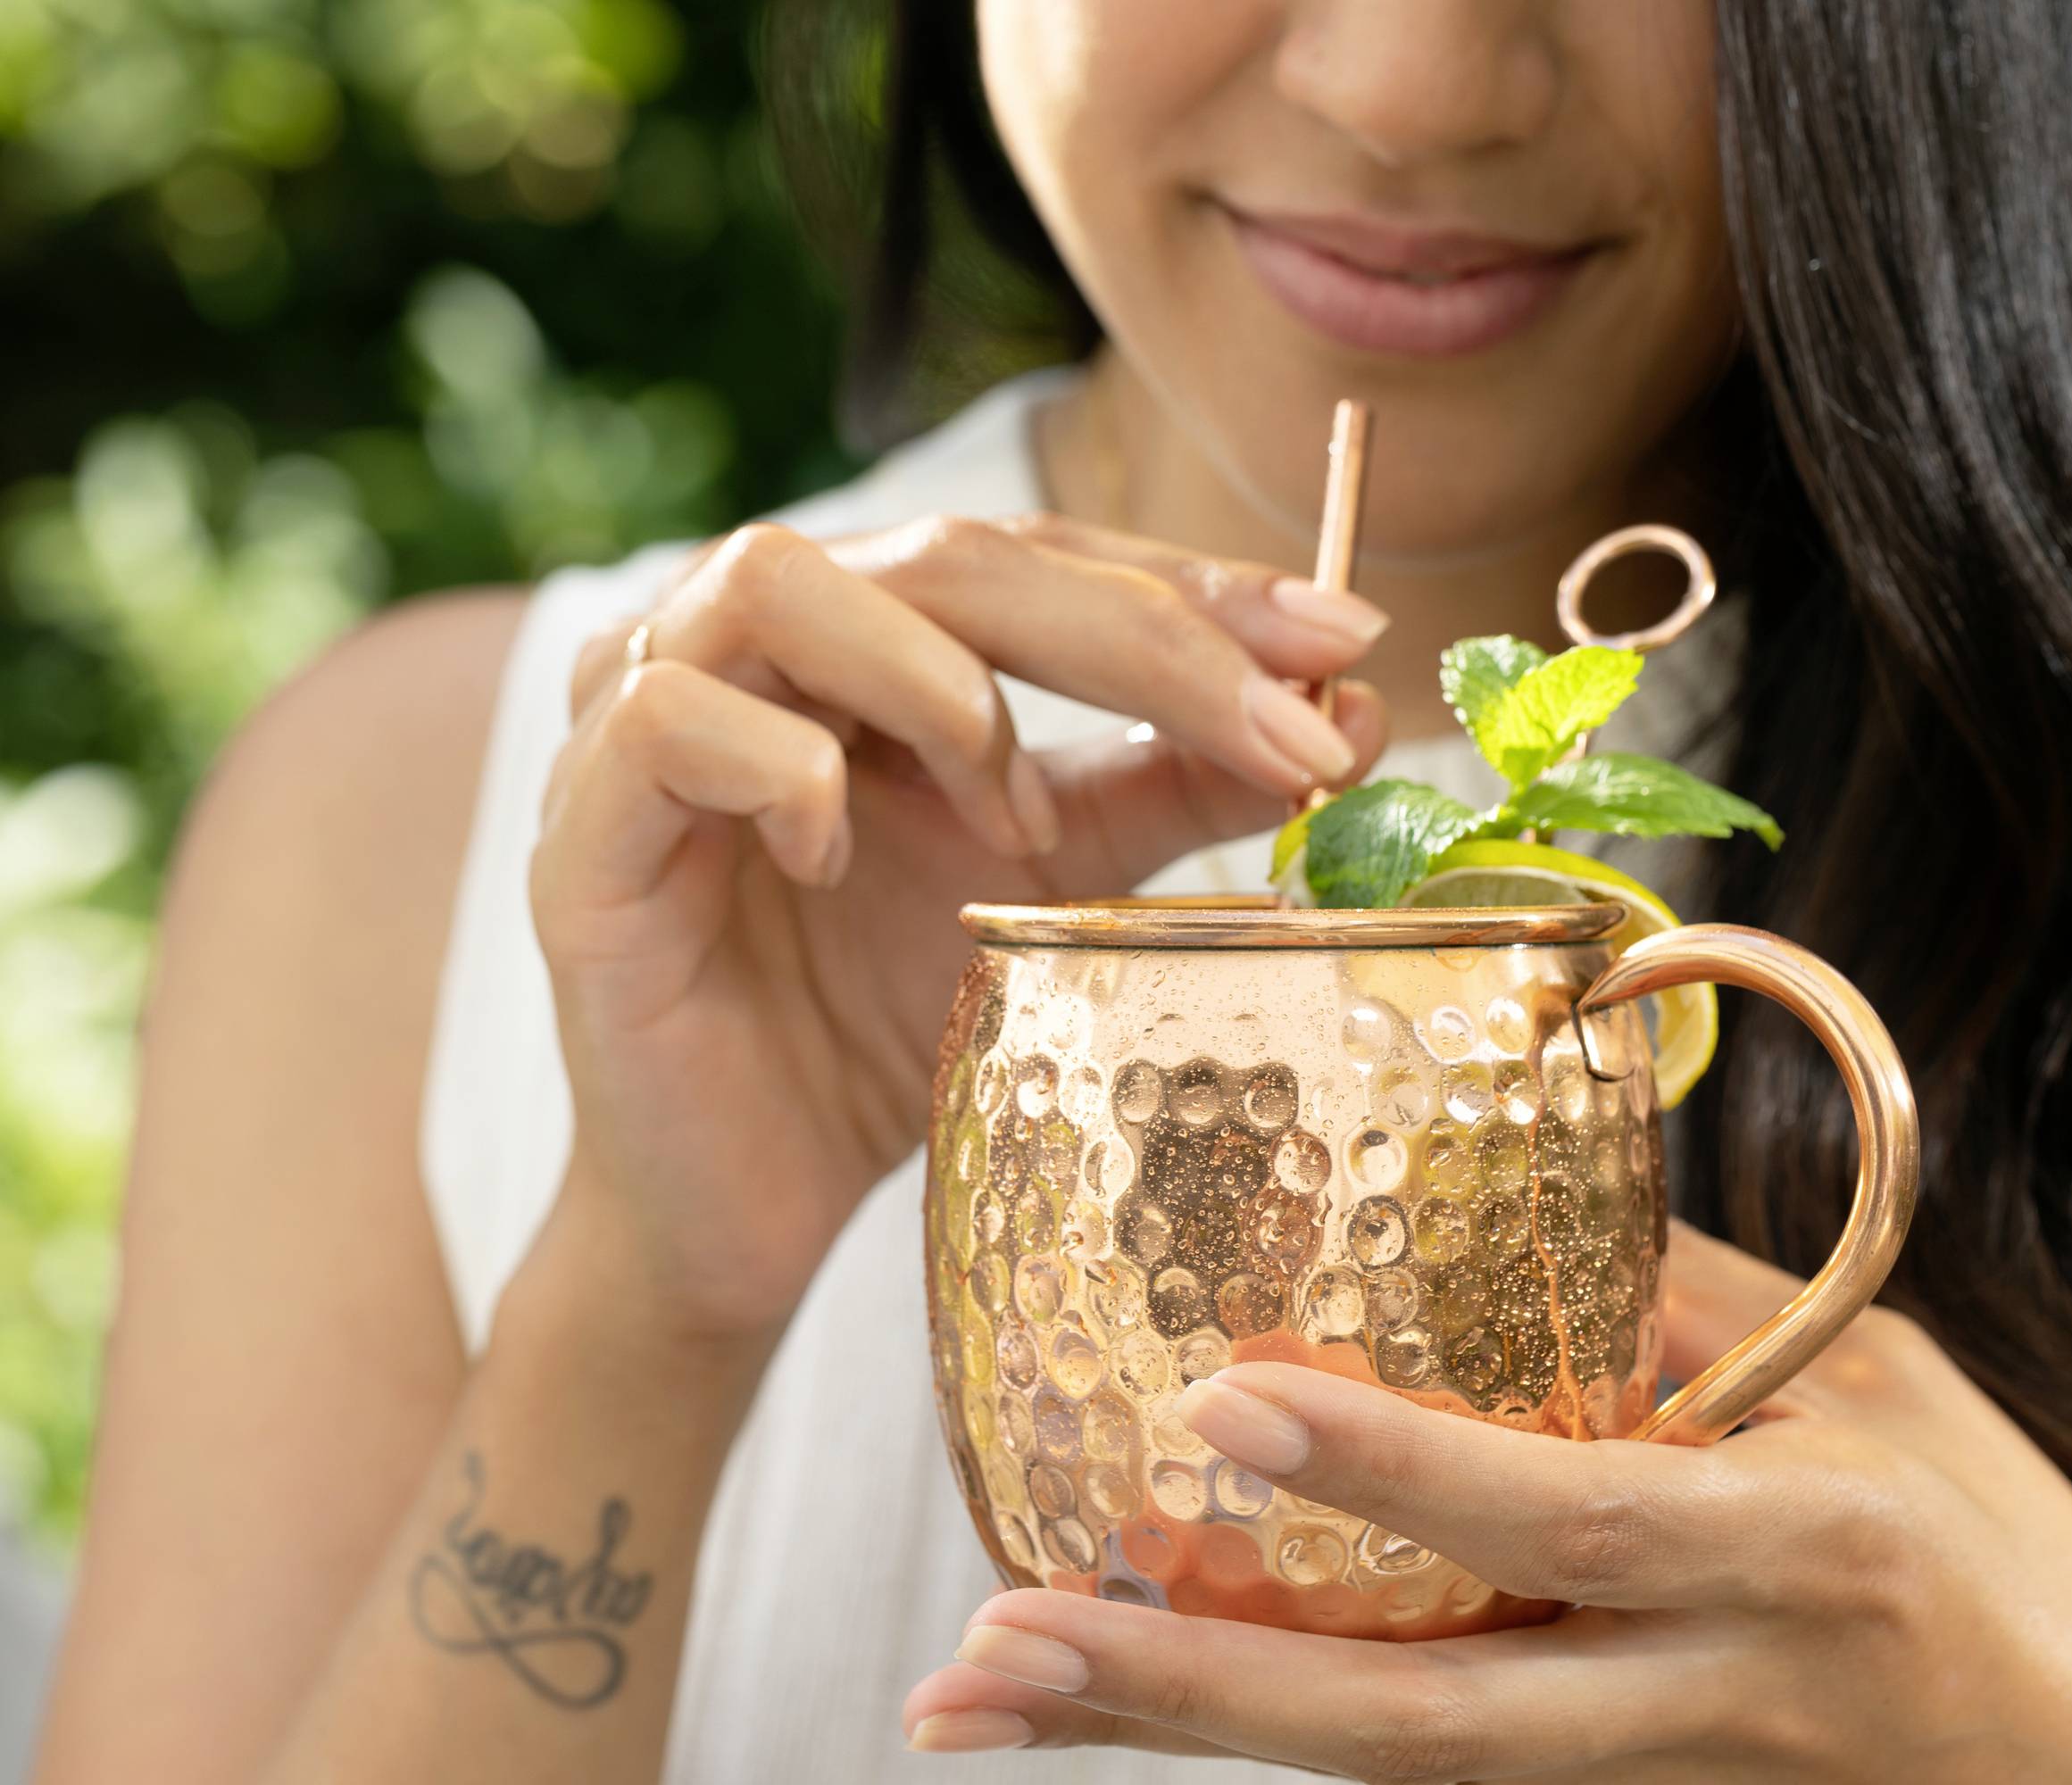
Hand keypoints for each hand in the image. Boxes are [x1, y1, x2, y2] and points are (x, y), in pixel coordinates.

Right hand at [528, 514, 1388, 1346]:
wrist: (747, 1202)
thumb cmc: (886, 1022)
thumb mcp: (1058, 886)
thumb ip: (1175, 790)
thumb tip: (1341, 711)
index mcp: (864, 633)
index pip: (1040, 556)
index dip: (1192, 587)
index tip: (1345, 638)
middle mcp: (747, 642)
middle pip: (946, 553)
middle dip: (1136, 631)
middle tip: (1280, 722)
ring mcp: (640, 717)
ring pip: (782, 578)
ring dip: (944, 687)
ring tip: (1011, 817)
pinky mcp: (578, 832)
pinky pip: (668, 720)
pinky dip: (785, 767)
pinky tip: (841, 856)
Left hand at [905, 1224, 2071, 1782]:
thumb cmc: (2006, 1559)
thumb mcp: (1890, 1387)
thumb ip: (1686, 1312)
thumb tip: (1494, 1208)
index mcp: (1796, 1558)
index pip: (1567, 1521)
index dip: (1397, 1473)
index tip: (1223, 1408)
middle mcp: (1704, 1703)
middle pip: (1419, 1732)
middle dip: (1191, 1692)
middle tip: (980, 1656)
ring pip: (1387, 1779)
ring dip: (1183, 1732)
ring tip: (980, 1693)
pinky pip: (1429, 1772)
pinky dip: (1270, 1728)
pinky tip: (1130, 1683)